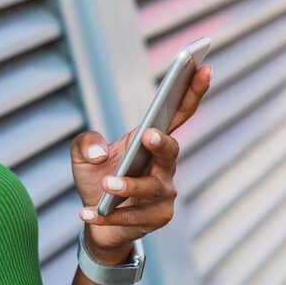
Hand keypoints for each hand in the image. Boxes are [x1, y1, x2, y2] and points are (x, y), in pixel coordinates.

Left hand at [69, 64, 211, 263]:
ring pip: (150, 189)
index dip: (193, 90)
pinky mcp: (156, 218)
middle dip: (161, 142)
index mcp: (151, 140)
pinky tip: (85, 213)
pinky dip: (106, 215)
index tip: (203, 66)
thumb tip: (100, 152)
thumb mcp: (82, 154)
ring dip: (128, 187)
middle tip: (147, 135)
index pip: (178, 112)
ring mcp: (164, 194)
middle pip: (171, 151)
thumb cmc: (97, 177)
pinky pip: (132, 217)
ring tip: (106, 185)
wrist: (96, 218)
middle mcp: (165, 165)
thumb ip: (85, 142)